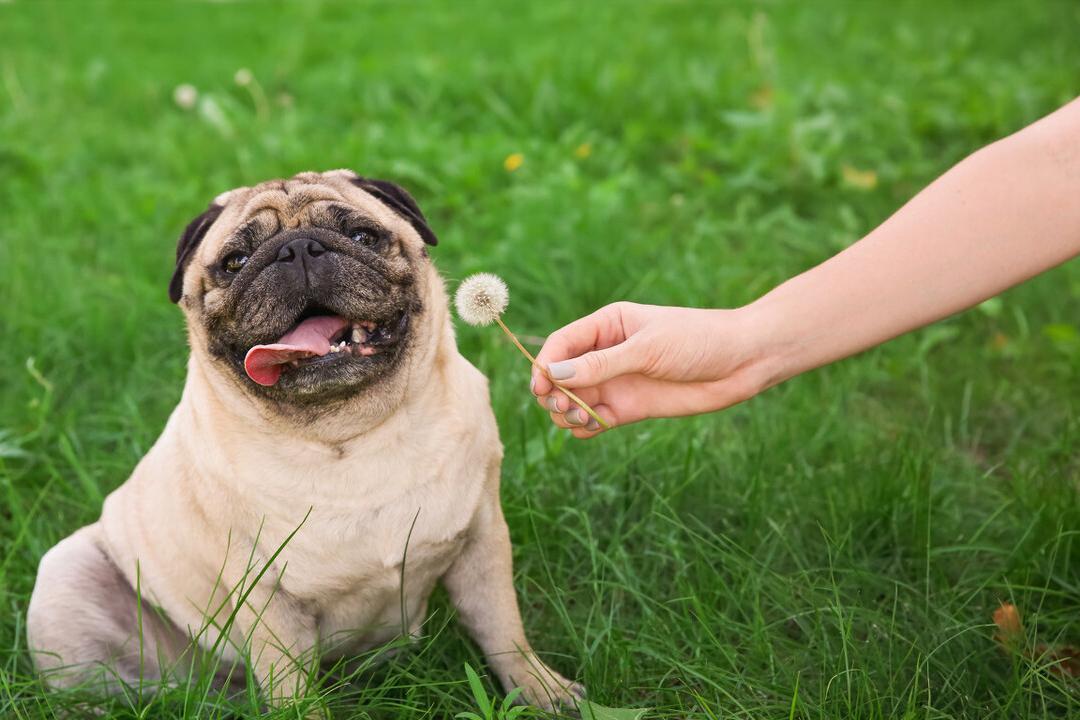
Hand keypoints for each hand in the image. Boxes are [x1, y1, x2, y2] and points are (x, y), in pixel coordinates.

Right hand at [530, 302, 772, 437]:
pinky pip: (592, 421)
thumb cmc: (697, 340)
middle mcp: (605, 354)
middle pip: (559, 376)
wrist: (742, 362)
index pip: (560, 344)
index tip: (541, 386)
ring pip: (571, 401)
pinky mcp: (628, 408)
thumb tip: (554, 372)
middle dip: (553, 393)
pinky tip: (595, 426)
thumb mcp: (647, 348)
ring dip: (566, 413)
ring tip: (583, 417)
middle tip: (566, 405)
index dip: (544, 365)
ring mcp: (616, 382)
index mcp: (606, 325)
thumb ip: (601, 363)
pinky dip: (585, 428)